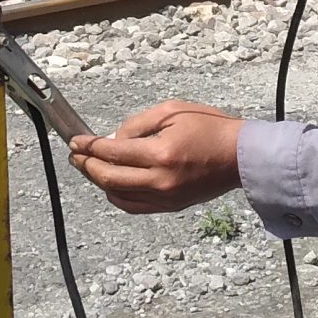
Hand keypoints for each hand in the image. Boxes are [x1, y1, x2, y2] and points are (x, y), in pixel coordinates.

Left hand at [69, 101, 244, 212]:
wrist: (242, 156)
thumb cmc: (211, 127)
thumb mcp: (172, 111)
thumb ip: (138, 125)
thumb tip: (113, 140)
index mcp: (161, 154)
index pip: (113, 153)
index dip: (89, 147)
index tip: (76, 141)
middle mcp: (160, 181)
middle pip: (109, 177)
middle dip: (87, 165)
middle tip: (76, 155)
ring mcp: (165, 198)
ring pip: (117, 195)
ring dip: (98, 181)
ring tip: (88, 168)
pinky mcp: (170, 207)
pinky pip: (134, 206)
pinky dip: (116, 197)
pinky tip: (109, 185)